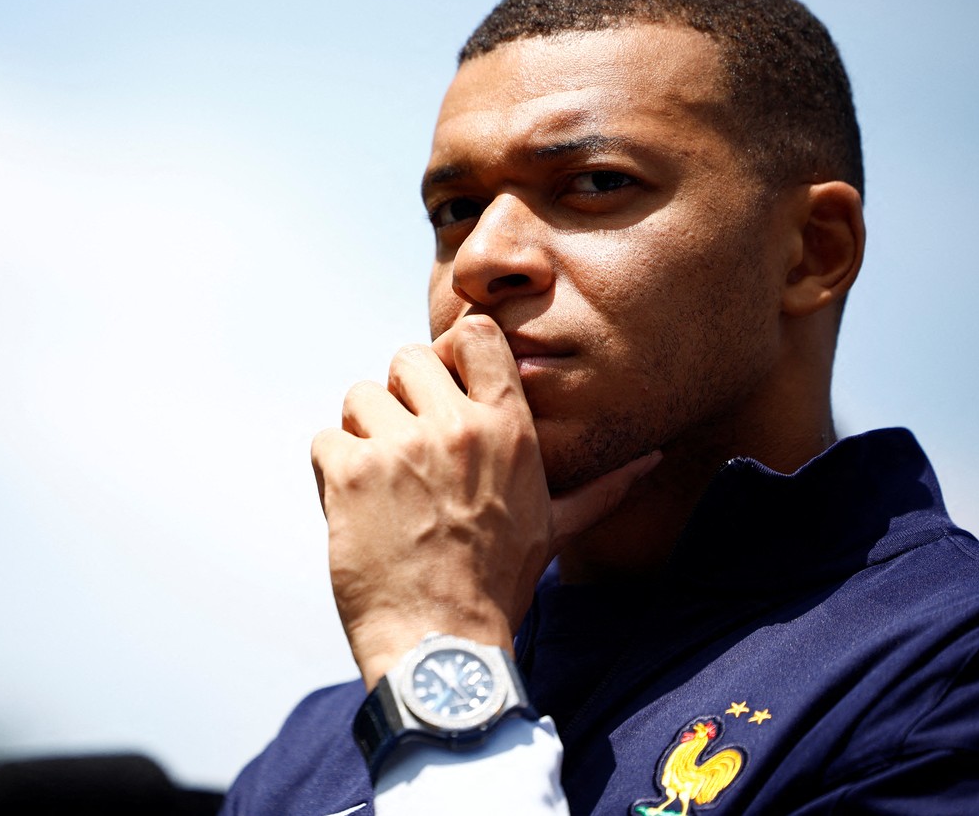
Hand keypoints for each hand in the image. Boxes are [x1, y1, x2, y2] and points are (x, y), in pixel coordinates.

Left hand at [312, 315, 659, 689]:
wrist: (442, 644)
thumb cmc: (497, 586)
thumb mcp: (553, 528)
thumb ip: (599, 487)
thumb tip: (652, 461)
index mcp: (508, 429)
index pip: (475, 335)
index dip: (450, 353)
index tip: (442, 390)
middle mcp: (455, 427)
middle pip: (406, 358)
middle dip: (399, 398)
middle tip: (405, 449)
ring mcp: (400, 447)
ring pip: (359, 397)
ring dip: (362, 435)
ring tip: (381, 485)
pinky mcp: (351, 472)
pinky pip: (326, 441)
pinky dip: (332, 472)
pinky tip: (356, 509)